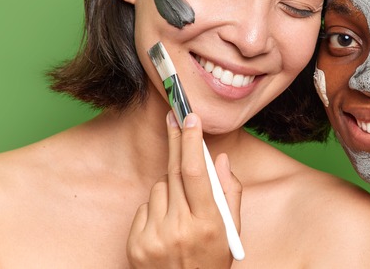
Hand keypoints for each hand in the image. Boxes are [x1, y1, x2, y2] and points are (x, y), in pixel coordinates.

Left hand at [127, 111, 241, 267]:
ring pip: (159, 188)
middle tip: (175, 115)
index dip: (192, 141)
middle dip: (177, 141)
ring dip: (170, 188)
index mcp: (209, 223)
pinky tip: (166, 226)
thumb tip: (220, 160)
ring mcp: (155, 237)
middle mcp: (180, 228)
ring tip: (181, 211)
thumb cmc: (212, 261)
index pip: (197, 173)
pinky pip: (145, 207)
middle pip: (175, 171)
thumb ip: (230, 194)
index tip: (190, 117)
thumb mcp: (232, 232)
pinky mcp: (136, 243)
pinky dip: (155, 209)